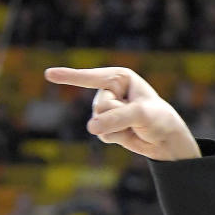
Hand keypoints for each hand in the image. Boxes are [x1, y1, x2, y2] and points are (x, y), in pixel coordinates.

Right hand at [44, 66, 200, 160]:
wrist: (166, 140)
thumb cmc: (159, 119)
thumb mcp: (141, 114)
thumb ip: (115, 118)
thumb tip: (91, 128)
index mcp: (119, 78)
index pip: (92, 78)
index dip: (70, 76)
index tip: (48, 74)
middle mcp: (110, 91)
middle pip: (99, 105)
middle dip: (118, 115)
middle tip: (137, 117)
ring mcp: (106, 109)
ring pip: (98, 121)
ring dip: (118, 127)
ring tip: (134, 125)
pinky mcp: (105, 125)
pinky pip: (100, 133)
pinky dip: (116, 137)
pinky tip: (128, 134)